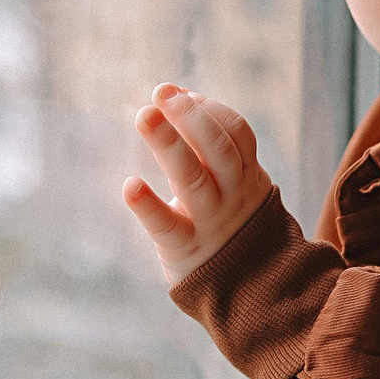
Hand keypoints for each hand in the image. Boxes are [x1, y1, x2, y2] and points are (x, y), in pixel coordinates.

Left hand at [123, 83, 273, 284]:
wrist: (249, 286)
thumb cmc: (228, 220)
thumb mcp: (235, 180)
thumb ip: (212, 143)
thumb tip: (178, 92)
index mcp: (246, 173)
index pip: (237, 132)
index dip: (210, 109)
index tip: (181, 93)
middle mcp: (232, 194)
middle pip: (219, 149)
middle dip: (191, 117)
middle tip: (161, 93)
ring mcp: (210, 221)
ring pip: (194, 179)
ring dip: (170, 145)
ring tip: (145, 115)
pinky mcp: (185, 248)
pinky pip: (167, 225)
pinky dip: (149, 206)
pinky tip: (130, 186)